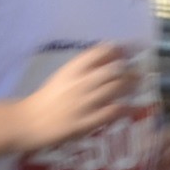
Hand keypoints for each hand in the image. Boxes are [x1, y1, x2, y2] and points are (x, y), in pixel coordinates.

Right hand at [4, 40, 139, 155]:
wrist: (30, 121)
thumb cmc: (47, 98)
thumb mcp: (62, 77)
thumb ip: (82, 69)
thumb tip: (108, 58)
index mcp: (70, 70)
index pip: (97, 53)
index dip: (115, 49)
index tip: (128, 48)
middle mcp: (79, 84)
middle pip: (111, 70)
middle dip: (128, 68)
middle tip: (138, 68)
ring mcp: (84, 103)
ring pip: (115, 88)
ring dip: (131, 84)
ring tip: (138, 83)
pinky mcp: (87, 121)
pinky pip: (112, 112)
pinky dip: (126, 108)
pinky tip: (133, 107)